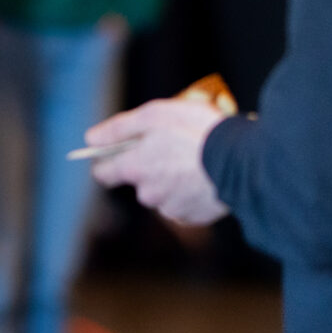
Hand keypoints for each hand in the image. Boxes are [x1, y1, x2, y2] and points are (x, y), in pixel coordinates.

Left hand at [86, 98, 230, 225]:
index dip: (107, 160)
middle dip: (151, 165)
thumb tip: (91, 138)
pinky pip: (185, 204)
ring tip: (196, 159)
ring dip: (174, 178)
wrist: (240, 162)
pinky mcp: (194, 217)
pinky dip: (191, 191)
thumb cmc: (196, 131)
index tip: (114, 151)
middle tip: (174, 145)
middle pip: (139, 181)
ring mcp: (171, 208)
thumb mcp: (154, 115)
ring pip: (163, 192)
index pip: (103, 173)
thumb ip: (119, 128)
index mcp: (135, 168)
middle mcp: (148, 194)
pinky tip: (206, 176)